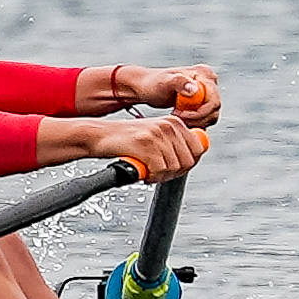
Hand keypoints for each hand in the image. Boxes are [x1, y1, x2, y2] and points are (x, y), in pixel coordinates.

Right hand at [88, 113, 207, 183]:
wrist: (99, 136)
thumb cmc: (126, 140)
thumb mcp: (155, 135)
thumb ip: (175, 144)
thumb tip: (193, 159)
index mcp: (174, 122)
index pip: (199, 148)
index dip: (189, 163)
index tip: (176, 167)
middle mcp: (168, 126)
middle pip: (188, 161)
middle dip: (175, 172)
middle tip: (160, 172)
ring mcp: (158, 134)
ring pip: (174, 168)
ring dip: (161, 175)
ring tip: (149, 170)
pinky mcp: (146, 145)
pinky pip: (160, 170)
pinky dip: (151, 176)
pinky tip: (143, 171)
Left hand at [111, 64, 220, 125]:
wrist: (146, 88)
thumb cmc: (153, 83)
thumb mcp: (164, 82)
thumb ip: (179, 82)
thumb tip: (194, 89)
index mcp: (204, 74)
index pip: (213, 100)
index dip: (198, 112)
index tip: (180, 114)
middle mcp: (209, 82)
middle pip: (214, 109)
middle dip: (196, 118)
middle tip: (177, 118)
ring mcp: (206, 93)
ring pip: (211, 116)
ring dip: (195, 122)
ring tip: (177, 118)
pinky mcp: (202, 103)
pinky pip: (205, 119)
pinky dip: (195, 123)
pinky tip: (181, 120)